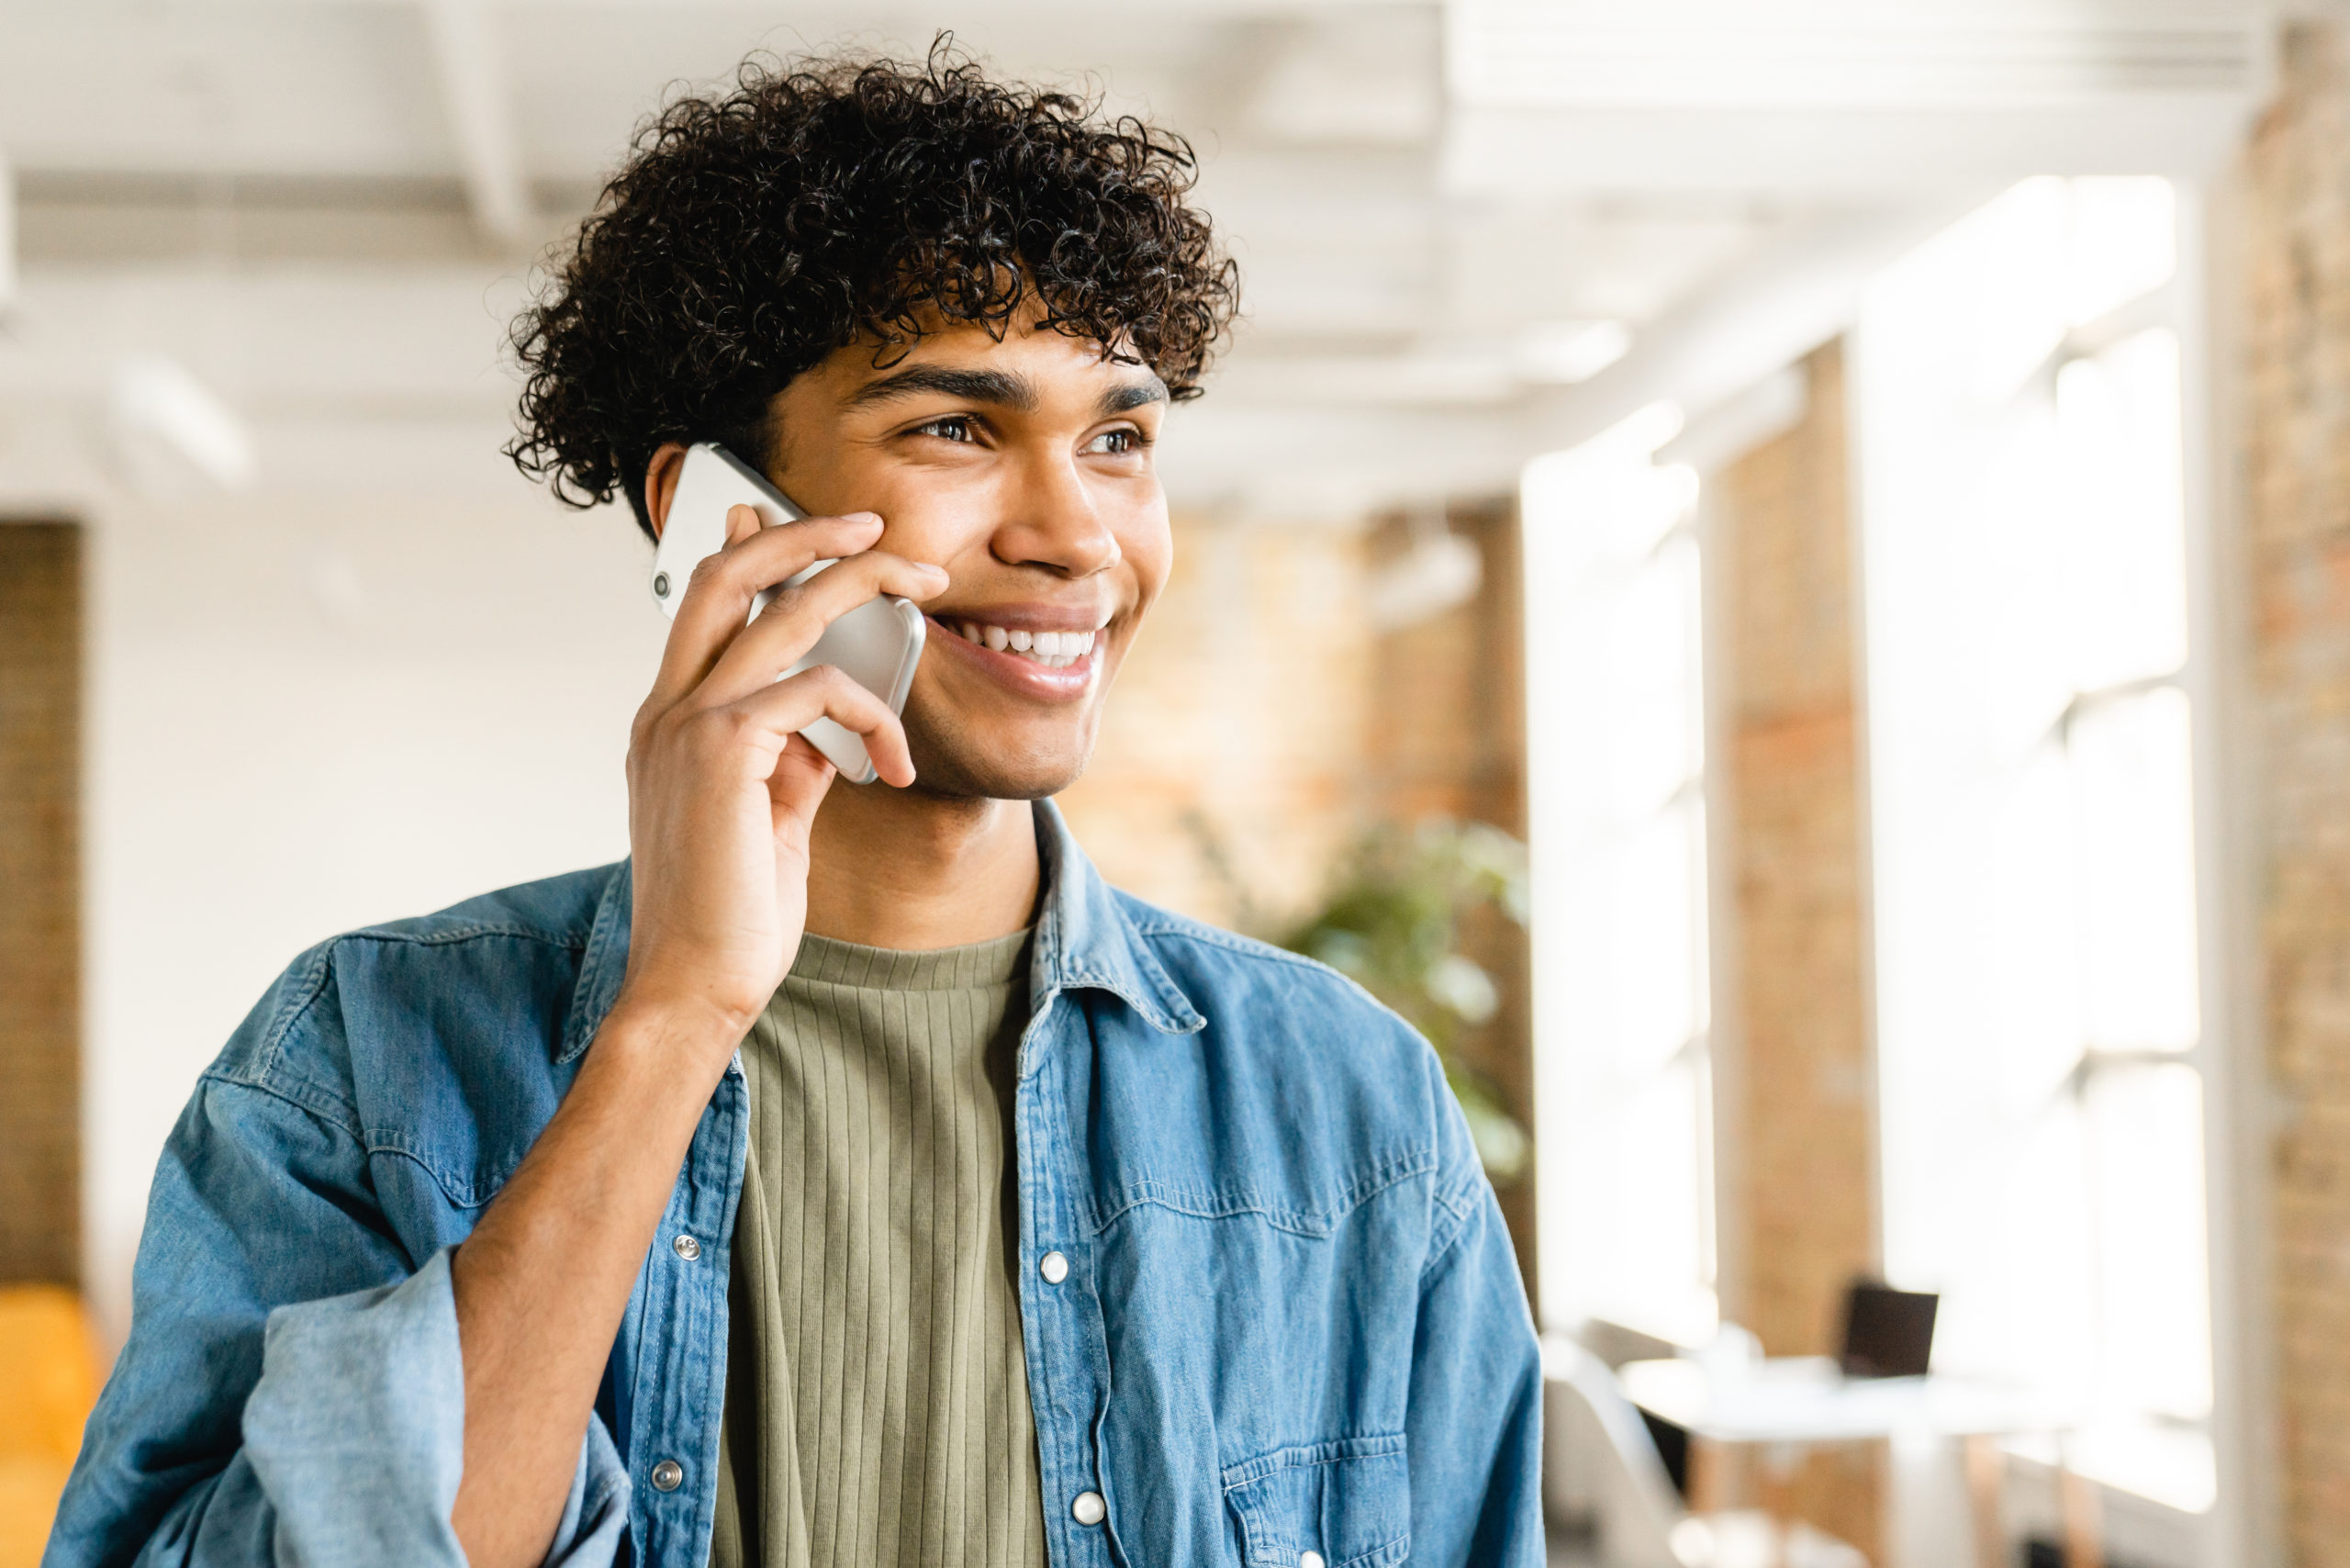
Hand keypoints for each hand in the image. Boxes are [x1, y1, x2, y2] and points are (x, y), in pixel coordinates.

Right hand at [614, 504, 946, 1058]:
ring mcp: (686, 724)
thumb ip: (788, 761)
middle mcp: (666, 711)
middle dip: (809, 534)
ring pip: (780, 608)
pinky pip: (820, 688)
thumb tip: (827, 724)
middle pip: (731, 575)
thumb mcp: (767, 821)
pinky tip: (895, 765)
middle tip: (877, 526)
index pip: (706, 605)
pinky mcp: (724, 749)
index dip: (757, 553)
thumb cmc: (731, 920)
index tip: (812, 529)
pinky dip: (874, 714)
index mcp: (668, 724)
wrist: (692, 989)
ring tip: (922, 585)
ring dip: (862, 582)